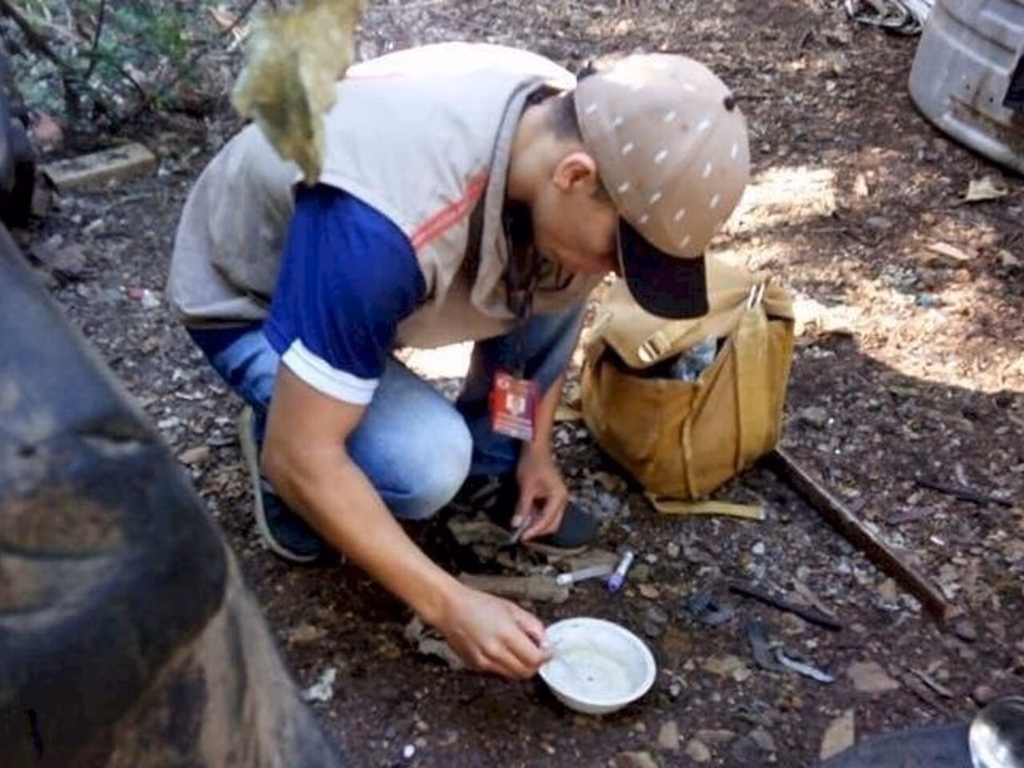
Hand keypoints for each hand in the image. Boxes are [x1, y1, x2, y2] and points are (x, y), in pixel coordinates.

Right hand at [437, 585, 551, 677]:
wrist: (451, 609)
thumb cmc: (478, 604)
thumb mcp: (512, 608)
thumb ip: (532, 625)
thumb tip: (544, 640)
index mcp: (506, 635)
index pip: (534, 659)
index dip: (545, 656)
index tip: (548, 651)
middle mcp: (495, 652)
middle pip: (525, 672)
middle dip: (535, 664)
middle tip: (537, 653)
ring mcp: (484, 662)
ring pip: (513, 675)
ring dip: (521, 667)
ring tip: (519, 650)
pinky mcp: (476, 666)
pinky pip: (499, 672)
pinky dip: (507, 666)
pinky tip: (503, 651)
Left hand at [514, 446, 568, 539]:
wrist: (536, 448)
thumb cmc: (533, 463)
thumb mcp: (526, 486)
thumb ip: (523, 507)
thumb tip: (516, 524)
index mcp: (559, 497)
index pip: (546, 520)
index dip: (533, 530)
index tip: (521, 537)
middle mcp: (562, 500)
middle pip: (551, 524)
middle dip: (537, 530)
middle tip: (521, 535)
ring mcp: (558, 498)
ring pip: (549, 520)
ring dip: (536, 524)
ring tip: (521, 526)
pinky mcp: (552, 497)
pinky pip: (546, 512)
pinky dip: (536, 516)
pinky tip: (525, 517)